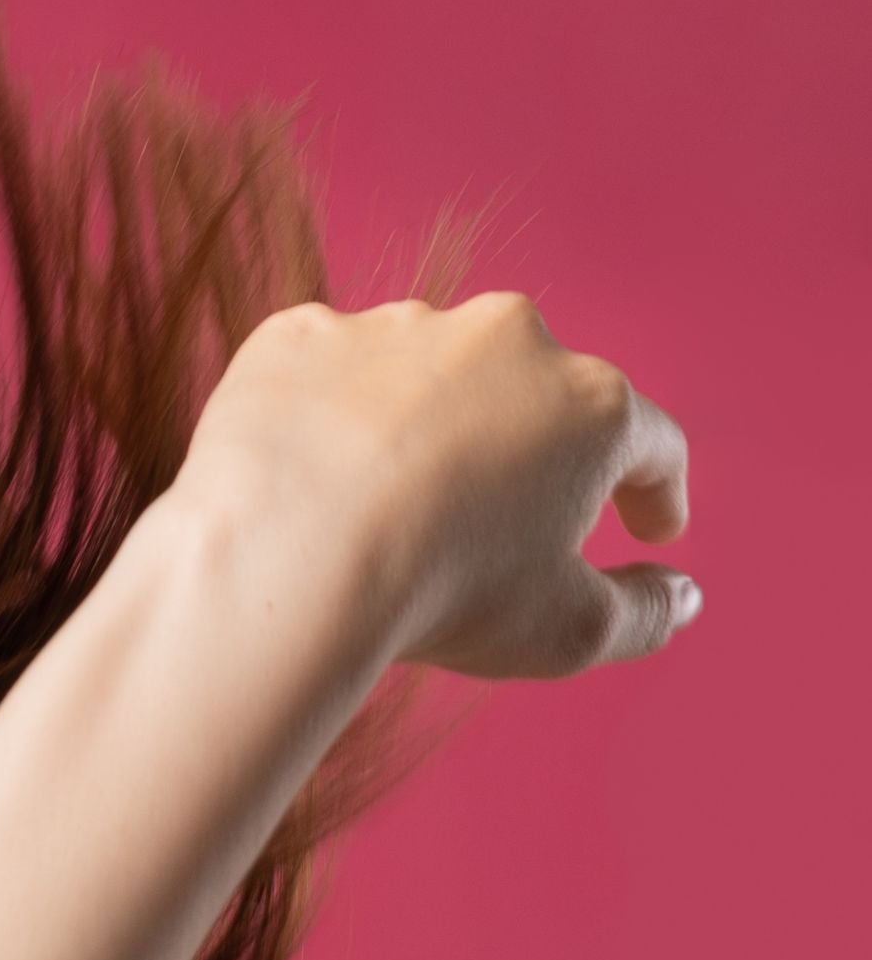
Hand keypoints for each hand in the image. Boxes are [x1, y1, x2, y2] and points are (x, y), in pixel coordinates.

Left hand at [174, 291, 699, 678]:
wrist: (278, 559)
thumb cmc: (439, 596)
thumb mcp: (569, 632)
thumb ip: (644, 613)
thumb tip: (681, 598)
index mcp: (591, 404)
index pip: (649, 442)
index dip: (656, 491)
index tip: (651, 526)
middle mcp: (502, 341)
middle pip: (533, 394)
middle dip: (530, 449)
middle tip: (505, 514)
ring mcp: (394, 328)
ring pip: (423, 376)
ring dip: (421, 424)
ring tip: (389, 501)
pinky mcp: (296, 338)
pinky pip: (323, 374)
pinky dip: (323, 415)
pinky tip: (308, 473)